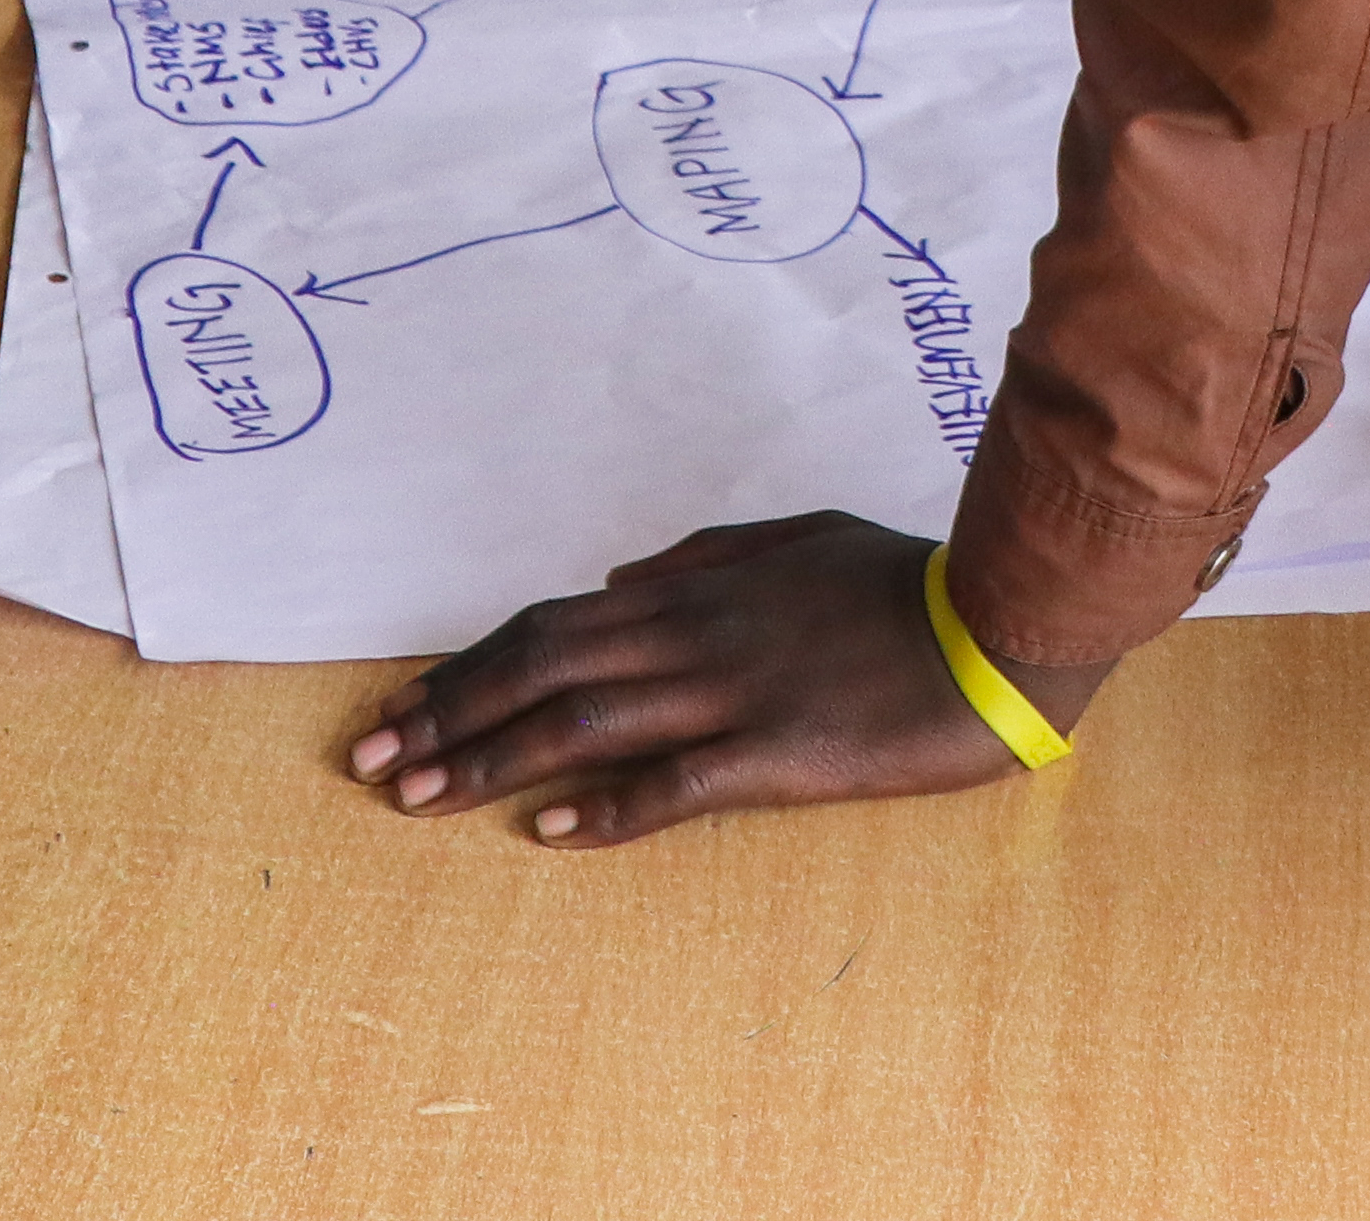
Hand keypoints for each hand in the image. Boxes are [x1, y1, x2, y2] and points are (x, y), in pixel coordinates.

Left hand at [340, 510, 1080, 847]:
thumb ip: (707, 553)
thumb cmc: (903, 583)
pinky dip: (604, 805)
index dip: (468, 665)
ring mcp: (730, 693)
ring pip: (580, 724)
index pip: (550, 624)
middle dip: (444, 715)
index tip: (403, 705)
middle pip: (539, 671)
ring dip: (486, 761)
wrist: (999, 624)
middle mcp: (693, 633)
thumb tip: (621, 574)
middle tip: (370, 761)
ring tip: (415, 798)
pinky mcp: (776, 752)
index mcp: (695, 587)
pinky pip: (672, 783)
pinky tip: (547, 831)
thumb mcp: (798, 538)